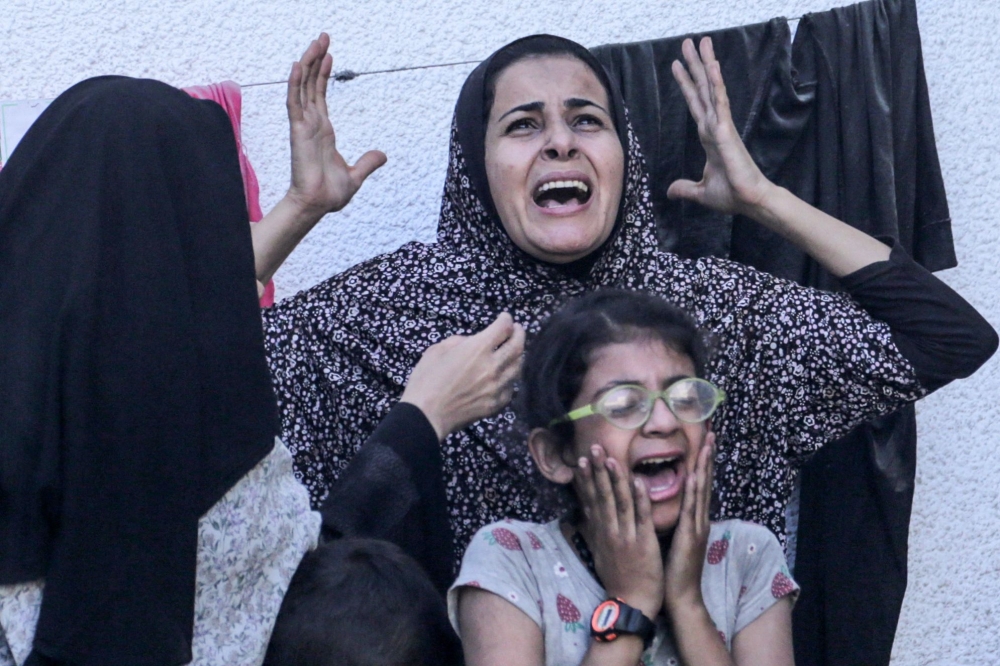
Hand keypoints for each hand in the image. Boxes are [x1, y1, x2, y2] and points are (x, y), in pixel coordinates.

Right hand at [284, 33, 386, 217]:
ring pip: (303, 88)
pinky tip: (299, 65)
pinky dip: (296, 83)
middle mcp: (312, 124)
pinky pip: (294, 103)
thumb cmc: (329, 194)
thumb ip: (367, 163)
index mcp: (323, 131)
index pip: (320, 96)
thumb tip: (382, 155)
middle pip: (311, 85)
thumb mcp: (355, 175)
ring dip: (308, 64)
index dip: (323, 75)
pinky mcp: (297, 131)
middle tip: (323, 38)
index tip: (329, 55)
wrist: (318, 205)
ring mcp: (303, 126)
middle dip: (317, 60)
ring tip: (315, 43)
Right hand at [400, 313, 523, 439]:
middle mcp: (493, 366)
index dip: (506, 319)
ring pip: (517, 367)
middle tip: (517, 329)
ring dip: (518, 356)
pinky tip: (506, 375)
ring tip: (514, 351)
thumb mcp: (437, 350)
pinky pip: (510, 388)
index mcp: (478, 349)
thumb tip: (472, 342)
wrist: (427, 415)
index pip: (503, 328)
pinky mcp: (496, 404)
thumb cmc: (426, 380)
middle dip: (519, 334)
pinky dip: (510, 378)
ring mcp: (497, 387)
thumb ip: (460, 341)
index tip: (505, 318)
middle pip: (517, 346)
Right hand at [575, 445, 663, 619]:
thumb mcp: (601, 552)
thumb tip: (587, 512)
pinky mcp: (644, 543)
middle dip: (597, 470)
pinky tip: (638, 481)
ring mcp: (626, 536)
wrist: (631, 603)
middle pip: (602, 495)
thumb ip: (596, 529)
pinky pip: (641, 517)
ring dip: (615, 478)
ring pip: (619, 502)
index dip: (586, 479)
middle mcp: (610, 531)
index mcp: (601, 532)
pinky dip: (640, 498)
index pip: (591, 499)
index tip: (581, 459)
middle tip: (592, 447)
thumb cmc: (619, 578)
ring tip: (610, 457)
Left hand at [663, 431, 714, 613]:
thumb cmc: (673, 568)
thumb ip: (677, 519)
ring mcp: (697, 526)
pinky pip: (692, 509)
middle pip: (705, 481)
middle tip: (712, 432)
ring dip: (705, 466)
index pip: (699, 484)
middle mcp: (699, 519)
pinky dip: (695, 491)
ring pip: (702, 490)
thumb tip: (672, 502)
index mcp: (694, 519)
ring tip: (708, 444)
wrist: (680, 595)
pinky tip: (696, 474)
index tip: (704, 440)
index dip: (702, 461)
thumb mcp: (676, 537)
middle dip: (708, 456)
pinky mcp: (690, 535)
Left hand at [667, 37, 773, 216]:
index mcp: (709, 136)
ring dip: (706, 66)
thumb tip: (670, 191)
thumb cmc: (732, 195)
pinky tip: (712, 67)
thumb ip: (685, 189)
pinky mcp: (727, 131)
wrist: (749, 201)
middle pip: (702, 89)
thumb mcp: (701, 192)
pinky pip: (720, 103)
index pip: (695, 104)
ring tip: (700, 43)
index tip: (677, 65)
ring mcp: (722, 126)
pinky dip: (716, 85)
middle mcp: (715, 126)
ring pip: (711, 89)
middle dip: (694, 66)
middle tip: (688, 42)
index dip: (686, 84)